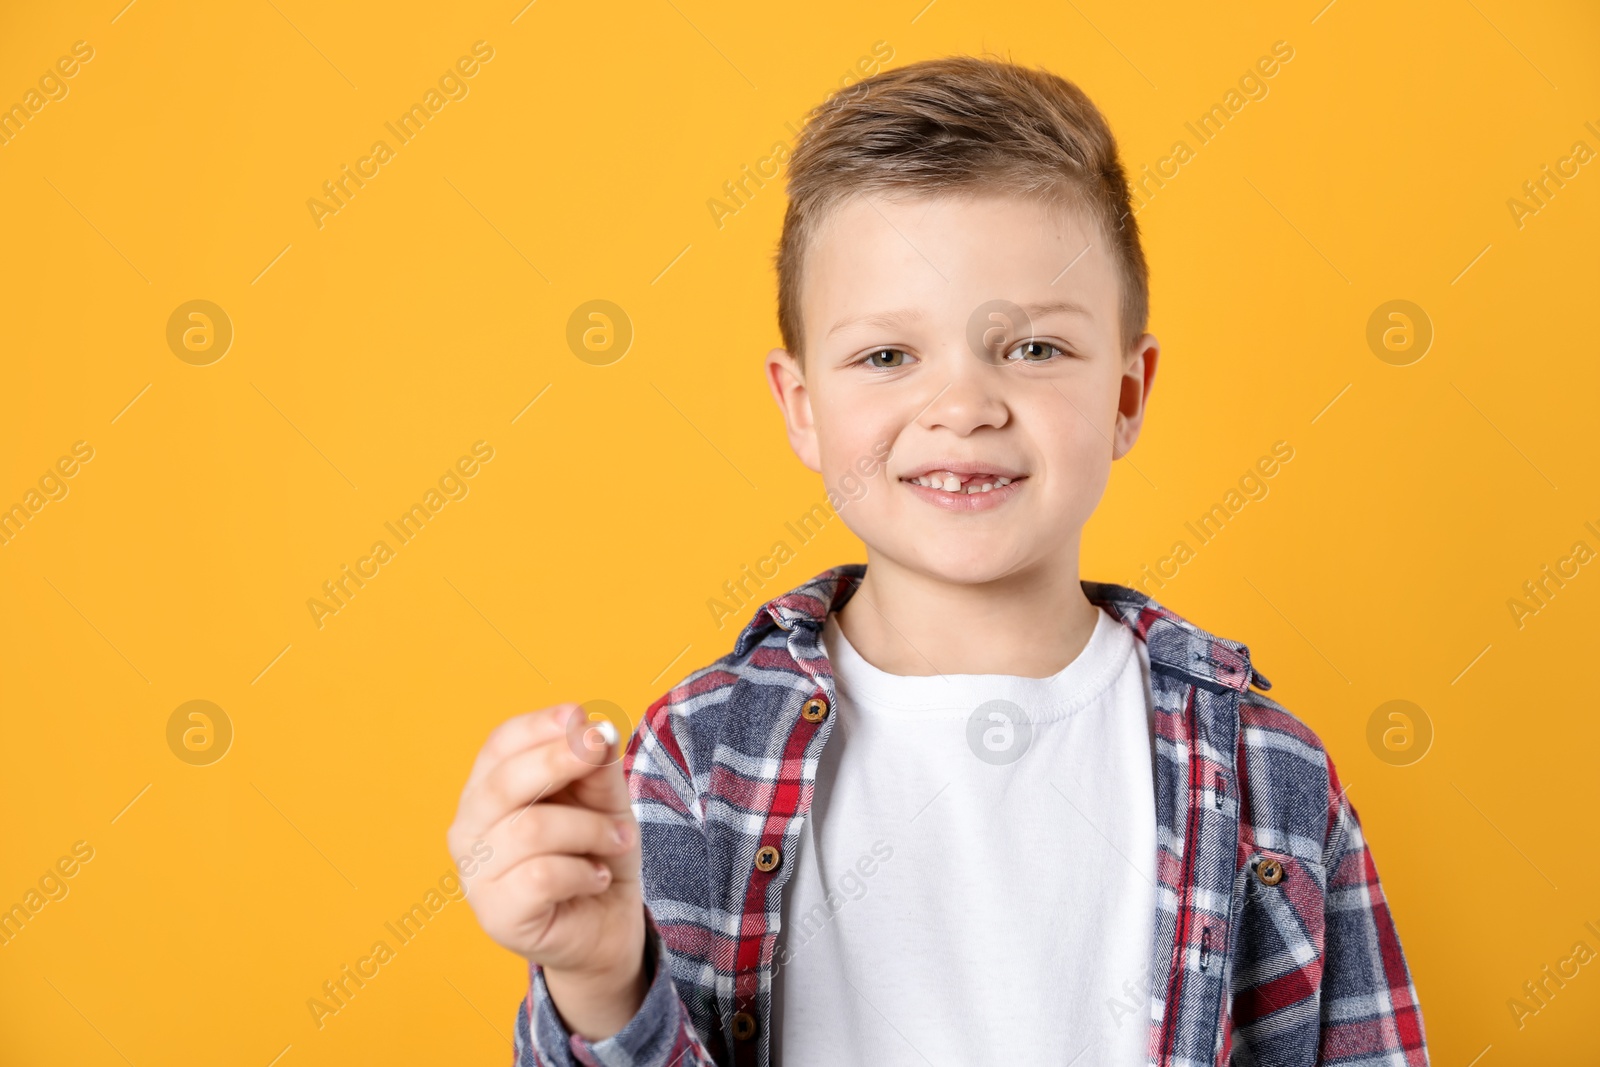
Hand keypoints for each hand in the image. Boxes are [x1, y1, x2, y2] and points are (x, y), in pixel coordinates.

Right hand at [448, 703, 646, 1035]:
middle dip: (560, 758)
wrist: (605, 926)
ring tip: (619, 840)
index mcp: (487, 791)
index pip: (499, 745)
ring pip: (531, 829)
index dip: (538, 726)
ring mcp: (476, 875)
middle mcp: (469, 829)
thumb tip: (596, 729)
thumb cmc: (595, 853)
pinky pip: (542, 876)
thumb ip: (596, 768)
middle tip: (602, 749)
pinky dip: (584, 872)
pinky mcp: (496, 915)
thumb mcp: (604, 801)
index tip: (580, 717)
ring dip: (590, 829)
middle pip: (505, 782)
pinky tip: (598, 878)